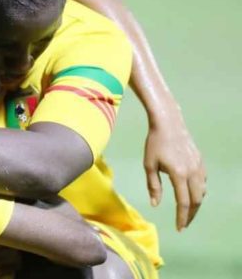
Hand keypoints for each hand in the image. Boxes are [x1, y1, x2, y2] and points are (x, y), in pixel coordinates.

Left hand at [144, 114, 205, 230]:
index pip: (183, 202)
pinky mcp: (201, 162)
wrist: (168, 124)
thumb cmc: (154, 144)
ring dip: (195, 204)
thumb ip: (153, 186)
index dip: (181, 217)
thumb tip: (155, 204)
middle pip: (196, 200)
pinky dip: (198, 191)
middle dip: (190, 214)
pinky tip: (191, 193)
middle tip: (184, 224)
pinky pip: (203, 182)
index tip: (179, 228)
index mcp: (179, 174)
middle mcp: (193, 172)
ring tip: (186, 211)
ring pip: (202, 192)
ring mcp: (199, 167)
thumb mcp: (149, 165)